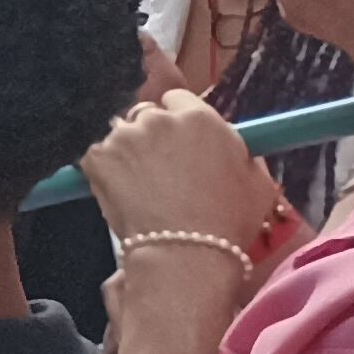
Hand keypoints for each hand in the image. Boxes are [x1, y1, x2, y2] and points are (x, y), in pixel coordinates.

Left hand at [84, 89, 285, 258]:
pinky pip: (98, 155)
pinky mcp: (96, 156)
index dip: (178, 121)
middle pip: (147, 115)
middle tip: (160, 170)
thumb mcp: (256, 181)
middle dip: (152, 135)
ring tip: (140, 186)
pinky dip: (106, 170)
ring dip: (128, 152)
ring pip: (121, 135)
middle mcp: (158, 118)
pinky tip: (121, 192)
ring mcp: (123, 136)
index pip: (178, 100)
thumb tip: (226, 139)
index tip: (179, 142)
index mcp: (199, 117)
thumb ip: (238, 149)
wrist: (186, 253)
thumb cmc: (229, 222)